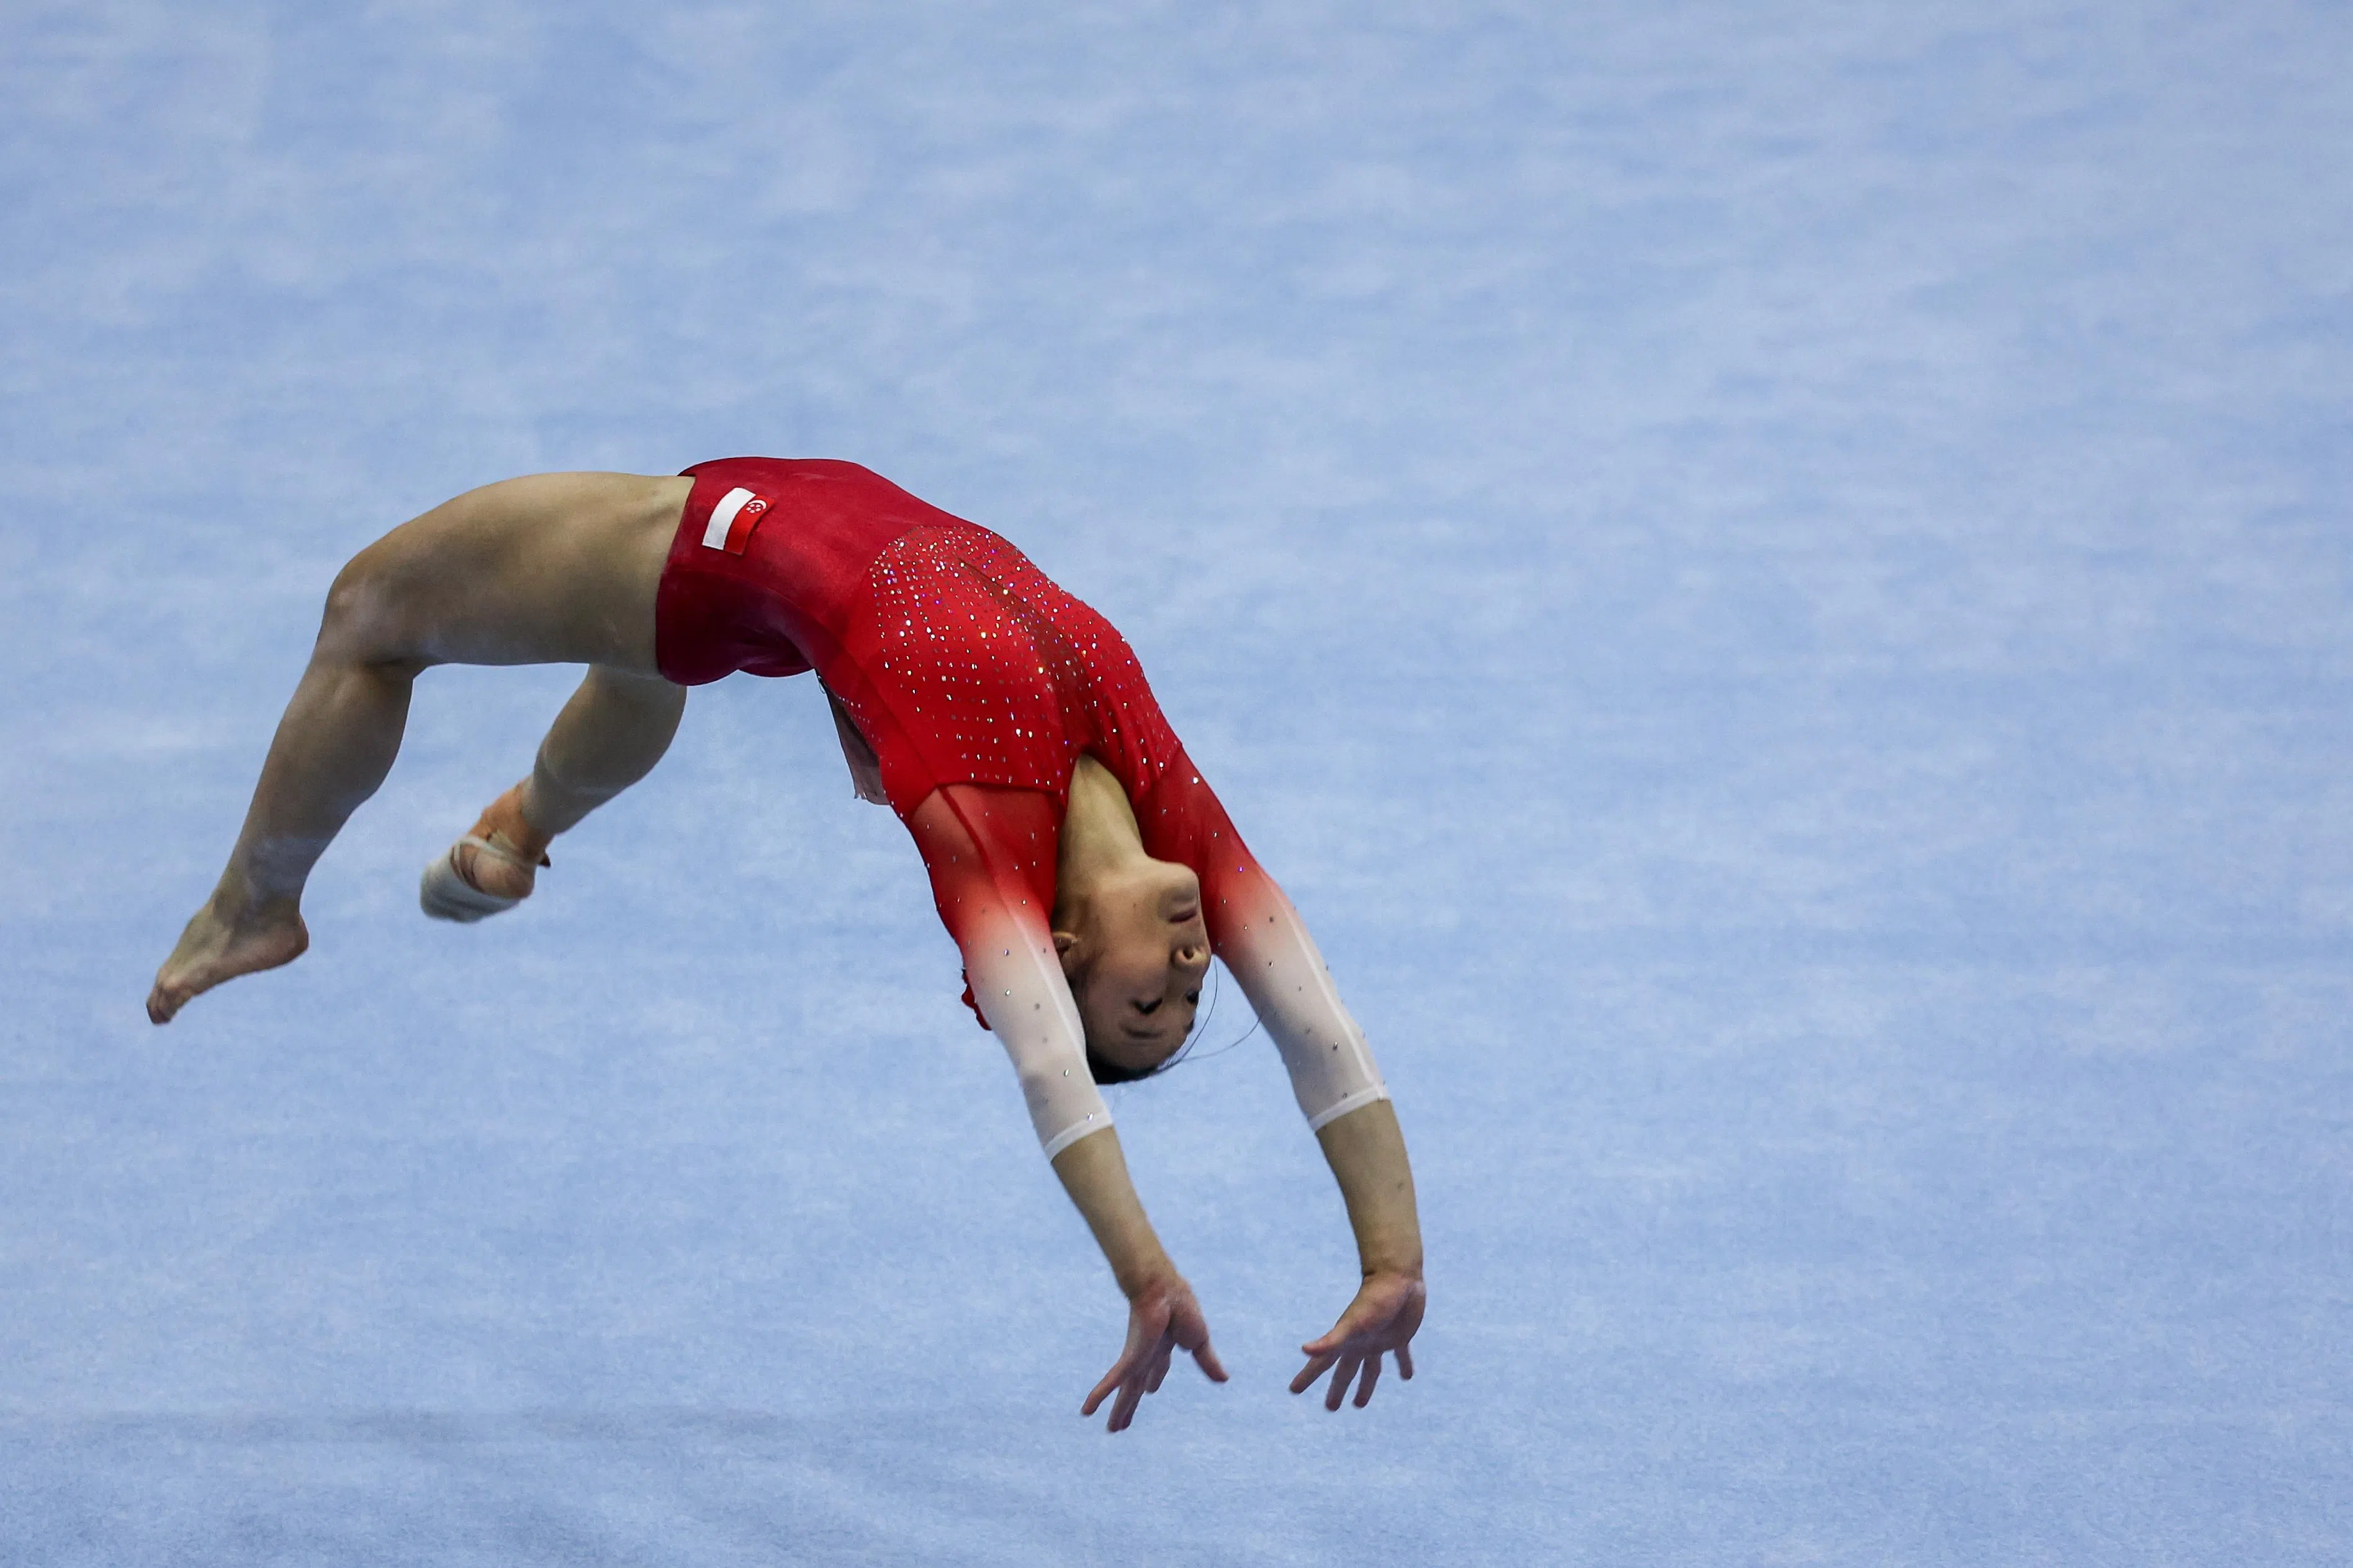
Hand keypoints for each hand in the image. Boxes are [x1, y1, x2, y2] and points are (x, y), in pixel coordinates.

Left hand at [1081, 1275, 1228, 1432]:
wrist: (1163, 1288)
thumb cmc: (1181, 1305)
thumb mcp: (1199, 1339)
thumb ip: (1207, 1361)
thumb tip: (1224, 1380)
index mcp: (1163, 1346)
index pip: (1157, 1366)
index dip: (1155, 1378)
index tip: (1150, 1389)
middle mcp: (1147, 1354)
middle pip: (1137, 1385)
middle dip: (1131, 1403)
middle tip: (1123, 1420)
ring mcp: (1136, 1357)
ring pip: (1125, 1391)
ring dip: (1119, 1410)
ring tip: (1111, 1429)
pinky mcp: (1129, 1358)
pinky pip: (1112, 1382)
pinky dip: (1099, 1396)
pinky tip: (1086, 1411)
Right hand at [1292, 1270, 1423, 1411]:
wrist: (1398, 1277)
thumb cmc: (1374, 1300)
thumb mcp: (1352, 1323)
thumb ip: (1330, 1340)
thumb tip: (1304, 1349)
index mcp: (1346, 1342)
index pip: (1322, 1364)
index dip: (1307, 1377)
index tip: (1293, 1390)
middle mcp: (1360, 1344)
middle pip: (1345, 1372)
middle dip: (1337, 1390)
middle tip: (1331, 1408)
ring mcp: (1380, 1341)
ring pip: (1370, 1369)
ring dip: (1365, 1386)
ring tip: (1359, 1404)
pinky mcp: (1400, 1336)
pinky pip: (1401, 1355)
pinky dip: (1403, 1365)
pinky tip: (1407, 1376)